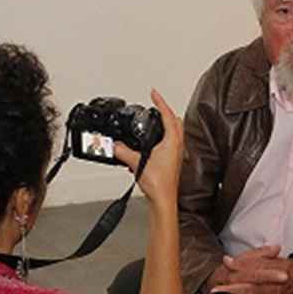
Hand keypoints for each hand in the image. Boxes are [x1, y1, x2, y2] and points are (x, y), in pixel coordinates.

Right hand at [114, 89, 180, 207]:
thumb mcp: (137, 163)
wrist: (163, 200)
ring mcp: (177, 154)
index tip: (153, 93)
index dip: (160, 102)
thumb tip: (115, 145)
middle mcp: (177, 146)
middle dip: (166, 111)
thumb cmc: (158, 185)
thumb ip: (123, 151)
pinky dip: (164, 136)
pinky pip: (171, 142)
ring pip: (175, 131)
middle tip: (156, 105)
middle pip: (175, 121)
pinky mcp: (173, 161)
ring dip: (167, 123)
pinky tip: (155, 141)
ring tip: (156, 120)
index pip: (167, 115)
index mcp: (172, 141)